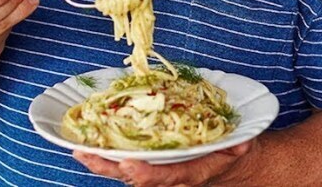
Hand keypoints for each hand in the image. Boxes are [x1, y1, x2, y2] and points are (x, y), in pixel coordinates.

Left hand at [74, 141, 251, 186]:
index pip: (166, 178)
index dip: (146, 175)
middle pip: (134, 178)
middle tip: (87, 155)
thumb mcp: (240, 145)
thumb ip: (240, 144)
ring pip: (124, 171)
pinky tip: (87, 143)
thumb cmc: (230, 151)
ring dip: (101, 162)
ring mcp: (157, 171)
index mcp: (191, 173)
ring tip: (78, 149)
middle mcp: (170, 176)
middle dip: (109, 168)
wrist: (229, 164)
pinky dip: (105, 154)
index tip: (128, 166)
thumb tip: (242, 142)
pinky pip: (124, 161)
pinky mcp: (148, 162)